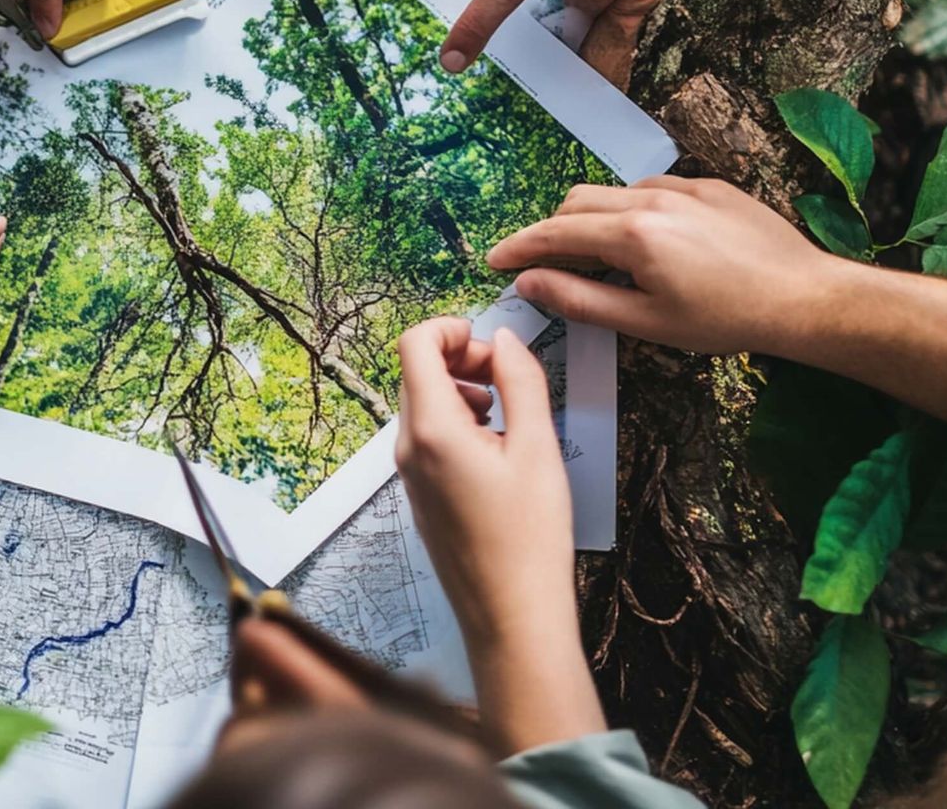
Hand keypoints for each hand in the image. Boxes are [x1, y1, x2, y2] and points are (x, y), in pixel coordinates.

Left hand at [395, 318, 603, 751]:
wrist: (513, 617)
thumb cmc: (529, 539)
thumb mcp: (538, 446)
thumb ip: (521, 380)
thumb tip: (505, 339)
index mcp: (431, 430)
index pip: (414, 345)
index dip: (451, 328)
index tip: (490, 344)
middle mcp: (408, 449)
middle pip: (417, 372)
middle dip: (461, 359)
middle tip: (507, 378)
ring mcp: (409, 475)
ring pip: (422, 405)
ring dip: (460, 390)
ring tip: (505, 413)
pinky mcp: (420, 495)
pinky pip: (427, 438)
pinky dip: (457, 423)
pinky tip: (497, 448)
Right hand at [492, 176, 833, 356]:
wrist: (805, 296)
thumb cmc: (727, 319)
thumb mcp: (646, 323)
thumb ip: (580, 300)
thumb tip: (530, 283)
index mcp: (633, 235)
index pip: (555, 233)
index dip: (519, 247)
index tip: (495, 260)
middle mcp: (651, 198)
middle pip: (576, 203)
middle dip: (550, 231)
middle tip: (541, 265)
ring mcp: (683, 186)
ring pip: (612, 194)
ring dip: (592, 221)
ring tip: (598, 259)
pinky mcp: (710, 185)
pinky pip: (651, 190)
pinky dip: (632, 212)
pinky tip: (649, 243)